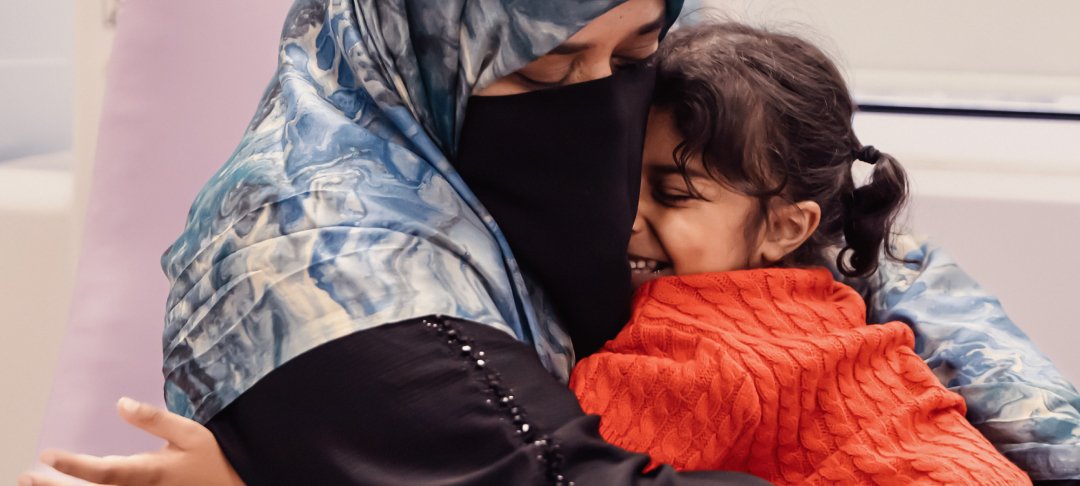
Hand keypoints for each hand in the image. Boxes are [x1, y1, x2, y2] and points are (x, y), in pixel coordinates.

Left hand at [18, 397, 243, 485]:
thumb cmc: (213, 460)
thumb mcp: (190, 433)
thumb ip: (154, 419)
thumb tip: (120, 403)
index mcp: (149, 473)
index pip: (103, 472)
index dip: (73, 466)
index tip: (47, 456)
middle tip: (27, 477)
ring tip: (35, 482)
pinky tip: (70, 485)